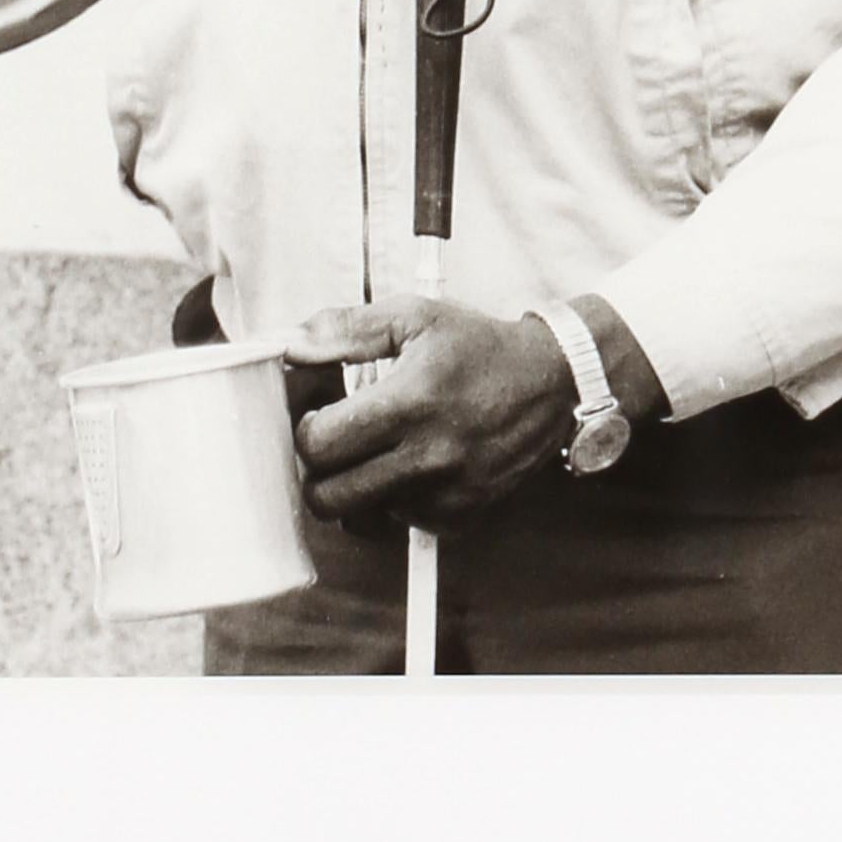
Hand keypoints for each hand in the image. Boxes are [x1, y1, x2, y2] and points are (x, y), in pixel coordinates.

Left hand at [284, 301, 575, 531]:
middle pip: (327, 497)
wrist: (548, 382)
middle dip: (318, 470)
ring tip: (373, 453)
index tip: (320, 415)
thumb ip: (347, 329)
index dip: (307, 429)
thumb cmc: (477, 346)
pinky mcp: (461, 516)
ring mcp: (445, 493)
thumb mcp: (414, 317)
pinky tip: (411, 465)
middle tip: (335, 442)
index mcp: (409, 402)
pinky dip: (394, 501)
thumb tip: (292, 344)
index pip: (320, 444)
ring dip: (353, 490)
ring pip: (359, 518)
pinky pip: (400, 524)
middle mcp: (428, 456)